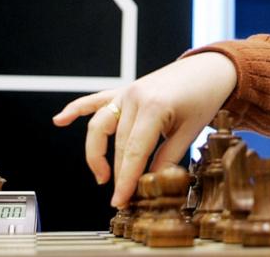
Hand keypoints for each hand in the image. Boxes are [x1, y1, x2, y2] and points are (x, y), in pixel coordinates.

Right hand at [52, 52, 236, 206]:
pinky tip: (59, 120)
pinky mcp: (124, 90)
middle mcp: (135, 97)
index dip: (126, 179)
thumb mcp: (191, 130)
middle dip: (118, 173)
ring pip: (102, 127)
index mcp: (154, 107)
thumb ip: (168, 157)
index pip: (133, 152)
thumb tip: (151, 182)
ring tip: (102, 176)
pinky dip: (76, 109)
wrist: (210, 68)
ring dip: (97, 153)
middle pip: (118, 144)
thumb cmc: (205, 97)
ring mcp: (127, 92)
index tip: (120, 201)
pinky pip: (96, 100)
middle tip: (122, 197)